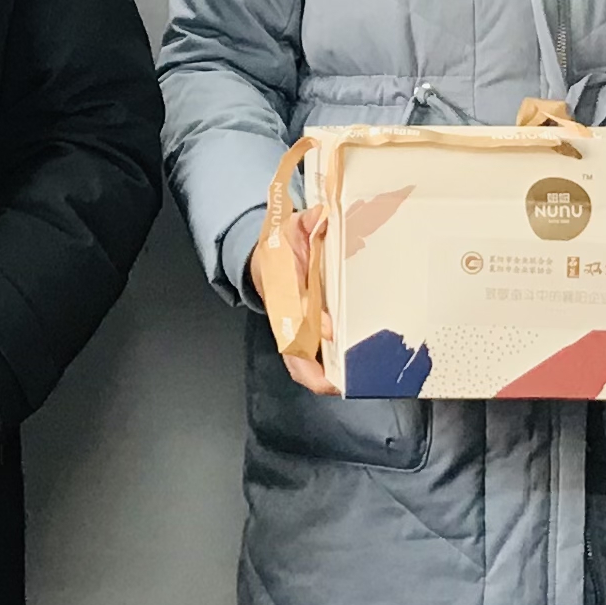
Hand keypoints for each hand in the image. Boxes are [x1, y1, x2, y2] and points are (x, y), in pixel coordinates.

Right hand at [249, 207, 329, 389]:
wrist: (263, 259)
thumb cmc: (280, 247)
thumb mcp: (290, 227)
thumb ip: (306, 222)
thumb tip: (320, 217)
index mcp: (280, 287)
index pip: (293, 308)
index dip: (309, 320)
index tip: (329, 328)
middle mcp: (283, 313)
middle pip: (291, 349)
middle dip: (310, 368)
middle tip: (335, 381)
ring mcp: (289, 327)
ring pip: (297, 361)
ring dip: (316, 377)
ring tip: (341, 387)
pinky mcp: (298, 334)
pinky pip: (305, 360)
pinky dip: (320, 374)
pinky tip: (342, 380)